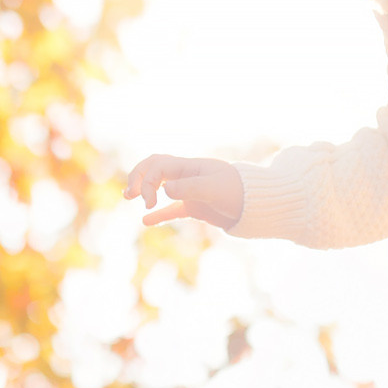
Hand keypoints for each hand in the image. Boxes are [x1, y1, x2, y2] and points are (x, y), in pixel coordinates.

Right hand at [124, 154, 243, 228]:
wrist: (258, 206)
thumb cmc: (239, 192)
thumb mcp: (215, 189)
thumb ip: (190, 188)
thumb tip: (164, 189)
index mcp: (190, 166)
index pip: (158, 166)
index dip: (147, 182)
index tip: (149, 202)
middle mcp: (187, 176)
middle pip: (154, 168)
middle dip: (138, 177)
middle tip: (129, 194)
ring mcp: (191, 191)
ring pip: (161, 185)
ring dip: (144, 188)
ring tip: (128, 197)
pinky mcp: (196, 207)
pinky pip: (172, 209)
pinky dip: (159, 214)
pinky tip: (146, 221)